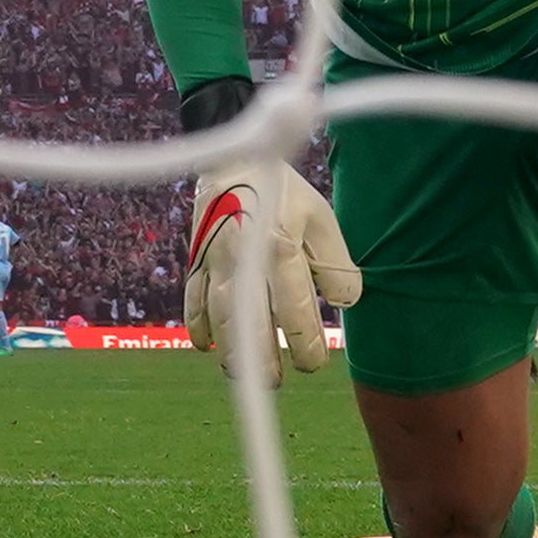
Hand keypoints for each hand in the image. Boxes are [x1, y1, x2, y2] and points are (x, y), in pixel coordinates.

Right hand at [182, 159, 358, 376]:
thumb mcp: (320, 218)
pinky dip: (197, 324)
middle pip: (250, 320)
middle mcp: (244, 258)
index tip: (313, 361)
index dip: (304, 341)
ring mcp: (215, 260)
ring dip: (230, 350)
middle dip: (262, 358)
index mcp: (279, 247)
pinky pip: (192, 297)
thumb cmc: (283, 191)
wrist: (234, 157)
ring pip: (217, 315)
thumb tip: (345, 302)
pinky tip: (206, 345)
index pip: (294, 308)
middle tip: (277, 381)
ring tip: (244, 375)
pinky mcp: (196, 258)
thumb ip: (335, 262)